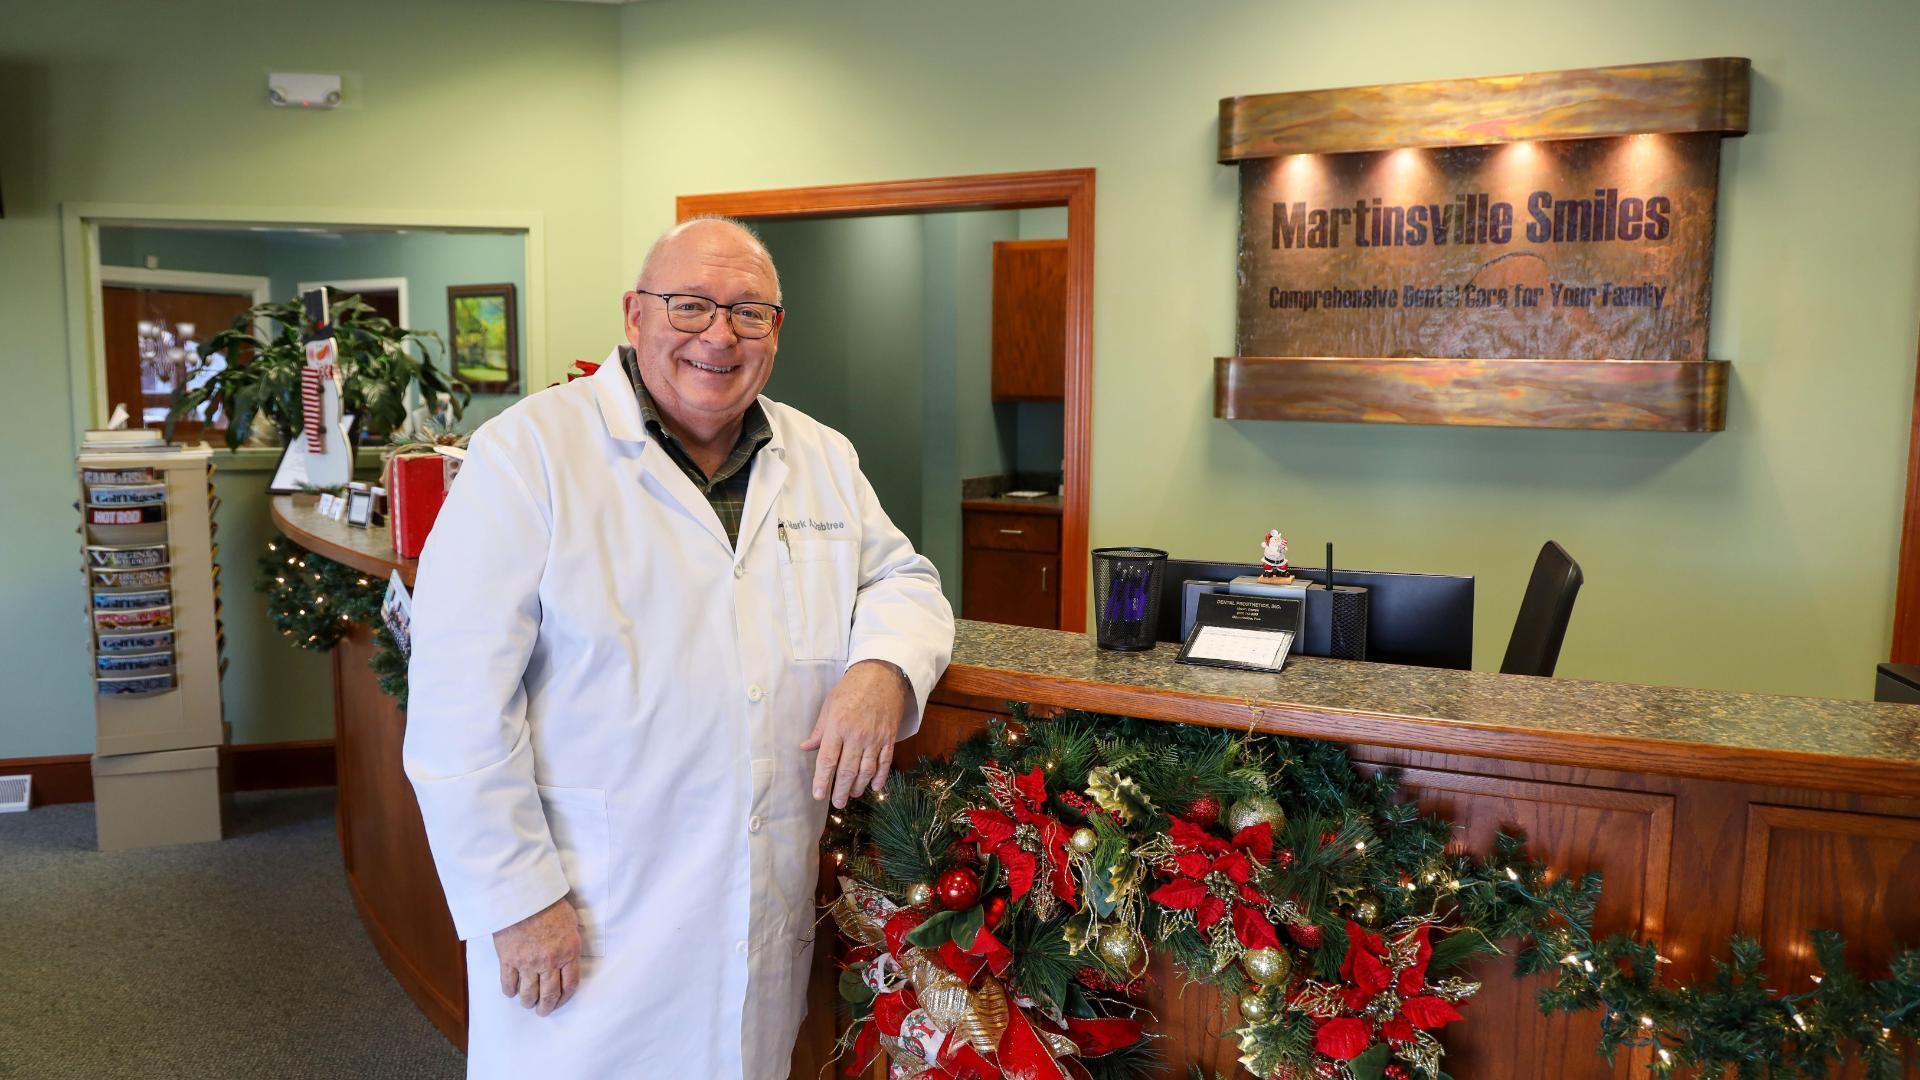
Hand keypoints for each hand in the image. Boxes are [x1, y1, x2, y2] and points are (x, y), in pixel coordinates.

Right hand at [492, 896, 581, 1016]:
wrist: (522, 894)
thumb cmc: (548, 903)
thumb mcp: (571, 920)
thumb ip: (572, 938)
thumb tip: (571, 949)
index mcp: (569, 952)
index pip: (570, 985)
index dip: (565, 998)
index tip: (560, 1001)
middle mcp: (550, 962)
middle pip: (549, 995)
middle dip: (547, 1007)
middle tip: (543, 1011)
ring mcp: (528, 963)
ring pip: (528, 994)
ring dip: (528, 1003)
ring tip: (527, 1004)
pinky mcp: (509, 960)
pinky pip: (508, 984)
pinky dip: (510, 991)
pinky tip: (511, 992)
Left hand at [801, 660, 913, 807]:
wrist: (883, 674)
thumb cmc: (852, 688)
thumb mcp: (830, 706)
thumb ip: (819, 731)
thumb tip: (805, 748)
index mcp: (838, 726)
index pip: (828, 760)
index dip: (822, 781)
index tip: (818, 795)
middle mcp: (856, 735)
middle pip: (847, 770)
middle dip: (840, 790)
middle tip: (836, 803)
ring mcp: (875, 738)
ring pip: (867, 771)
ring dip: (858, 786)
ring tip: (851, 795)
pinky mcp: (889, 738)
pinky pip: (885, 762)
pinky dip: (880, 777)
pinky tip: (874, 787)